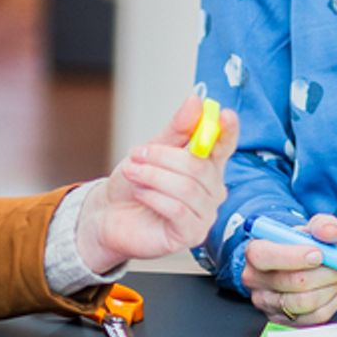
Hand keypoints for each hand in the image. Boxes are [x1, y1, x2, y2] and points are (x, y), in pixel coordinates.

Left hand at [77, 93, 239, 277]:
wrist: (108, 214)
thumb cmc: (133, 182)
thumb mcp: (152, 149)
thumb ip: (177, 128)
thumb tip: (196, 101)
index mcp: (207, 165)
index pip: (226, 146)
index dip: (228, 131)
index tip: (224, 114)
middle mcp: (212, 190)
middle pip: (200, 167)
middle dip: (164, 157)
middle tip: (138, 153)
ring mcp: (204, 214)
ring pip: (187, 188)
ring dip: (153, 176)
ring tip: (133, 173)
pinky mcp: (191, 235)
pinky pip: (179, 210)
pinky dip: (154, 197)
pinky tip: (141, 193)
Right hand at [242, 214, 336, 325]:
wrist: (301, 263)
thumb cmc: (302, 245)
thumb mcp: (312, 227)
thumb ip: (323, 225)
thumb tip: (330, 232)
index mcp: (256, 252)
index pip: (264, 257)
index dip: (294, 257)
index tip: (319, 254)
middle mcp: (257, 280)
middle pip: (294, 282)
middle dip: (326, 272)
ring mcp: (268, 303)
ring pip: (306, 302)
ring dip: (331, 286)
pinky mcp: (283, 320)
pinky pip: (315, 316)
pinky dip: (331, 301)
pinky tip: (332, 288)